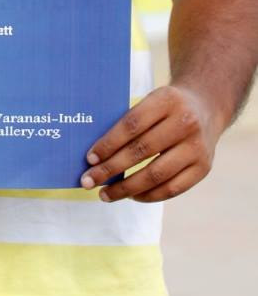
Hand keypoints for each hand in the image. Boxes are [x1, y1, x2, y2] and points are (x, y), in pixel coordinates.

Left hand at [80, 84, 220, 202]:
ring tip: (106, 194)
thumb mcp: (151, 100)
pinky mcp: (203, 168)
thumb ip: (130, 121)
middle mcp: (185, 123)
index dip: (109, 143)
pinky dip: (148, 195)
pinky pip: (172, 188)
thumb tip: (97, 154)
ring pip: (156, 175)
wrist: (206, 106)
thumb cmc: (166, 106)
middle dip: (111, 169)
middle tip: (88, 181)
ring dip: (126, 188)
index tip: (89, 159)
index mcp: (167, 100)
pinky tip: (131, 195)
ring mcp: (197, 148)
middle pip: (141, 151)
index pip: (132, 125)